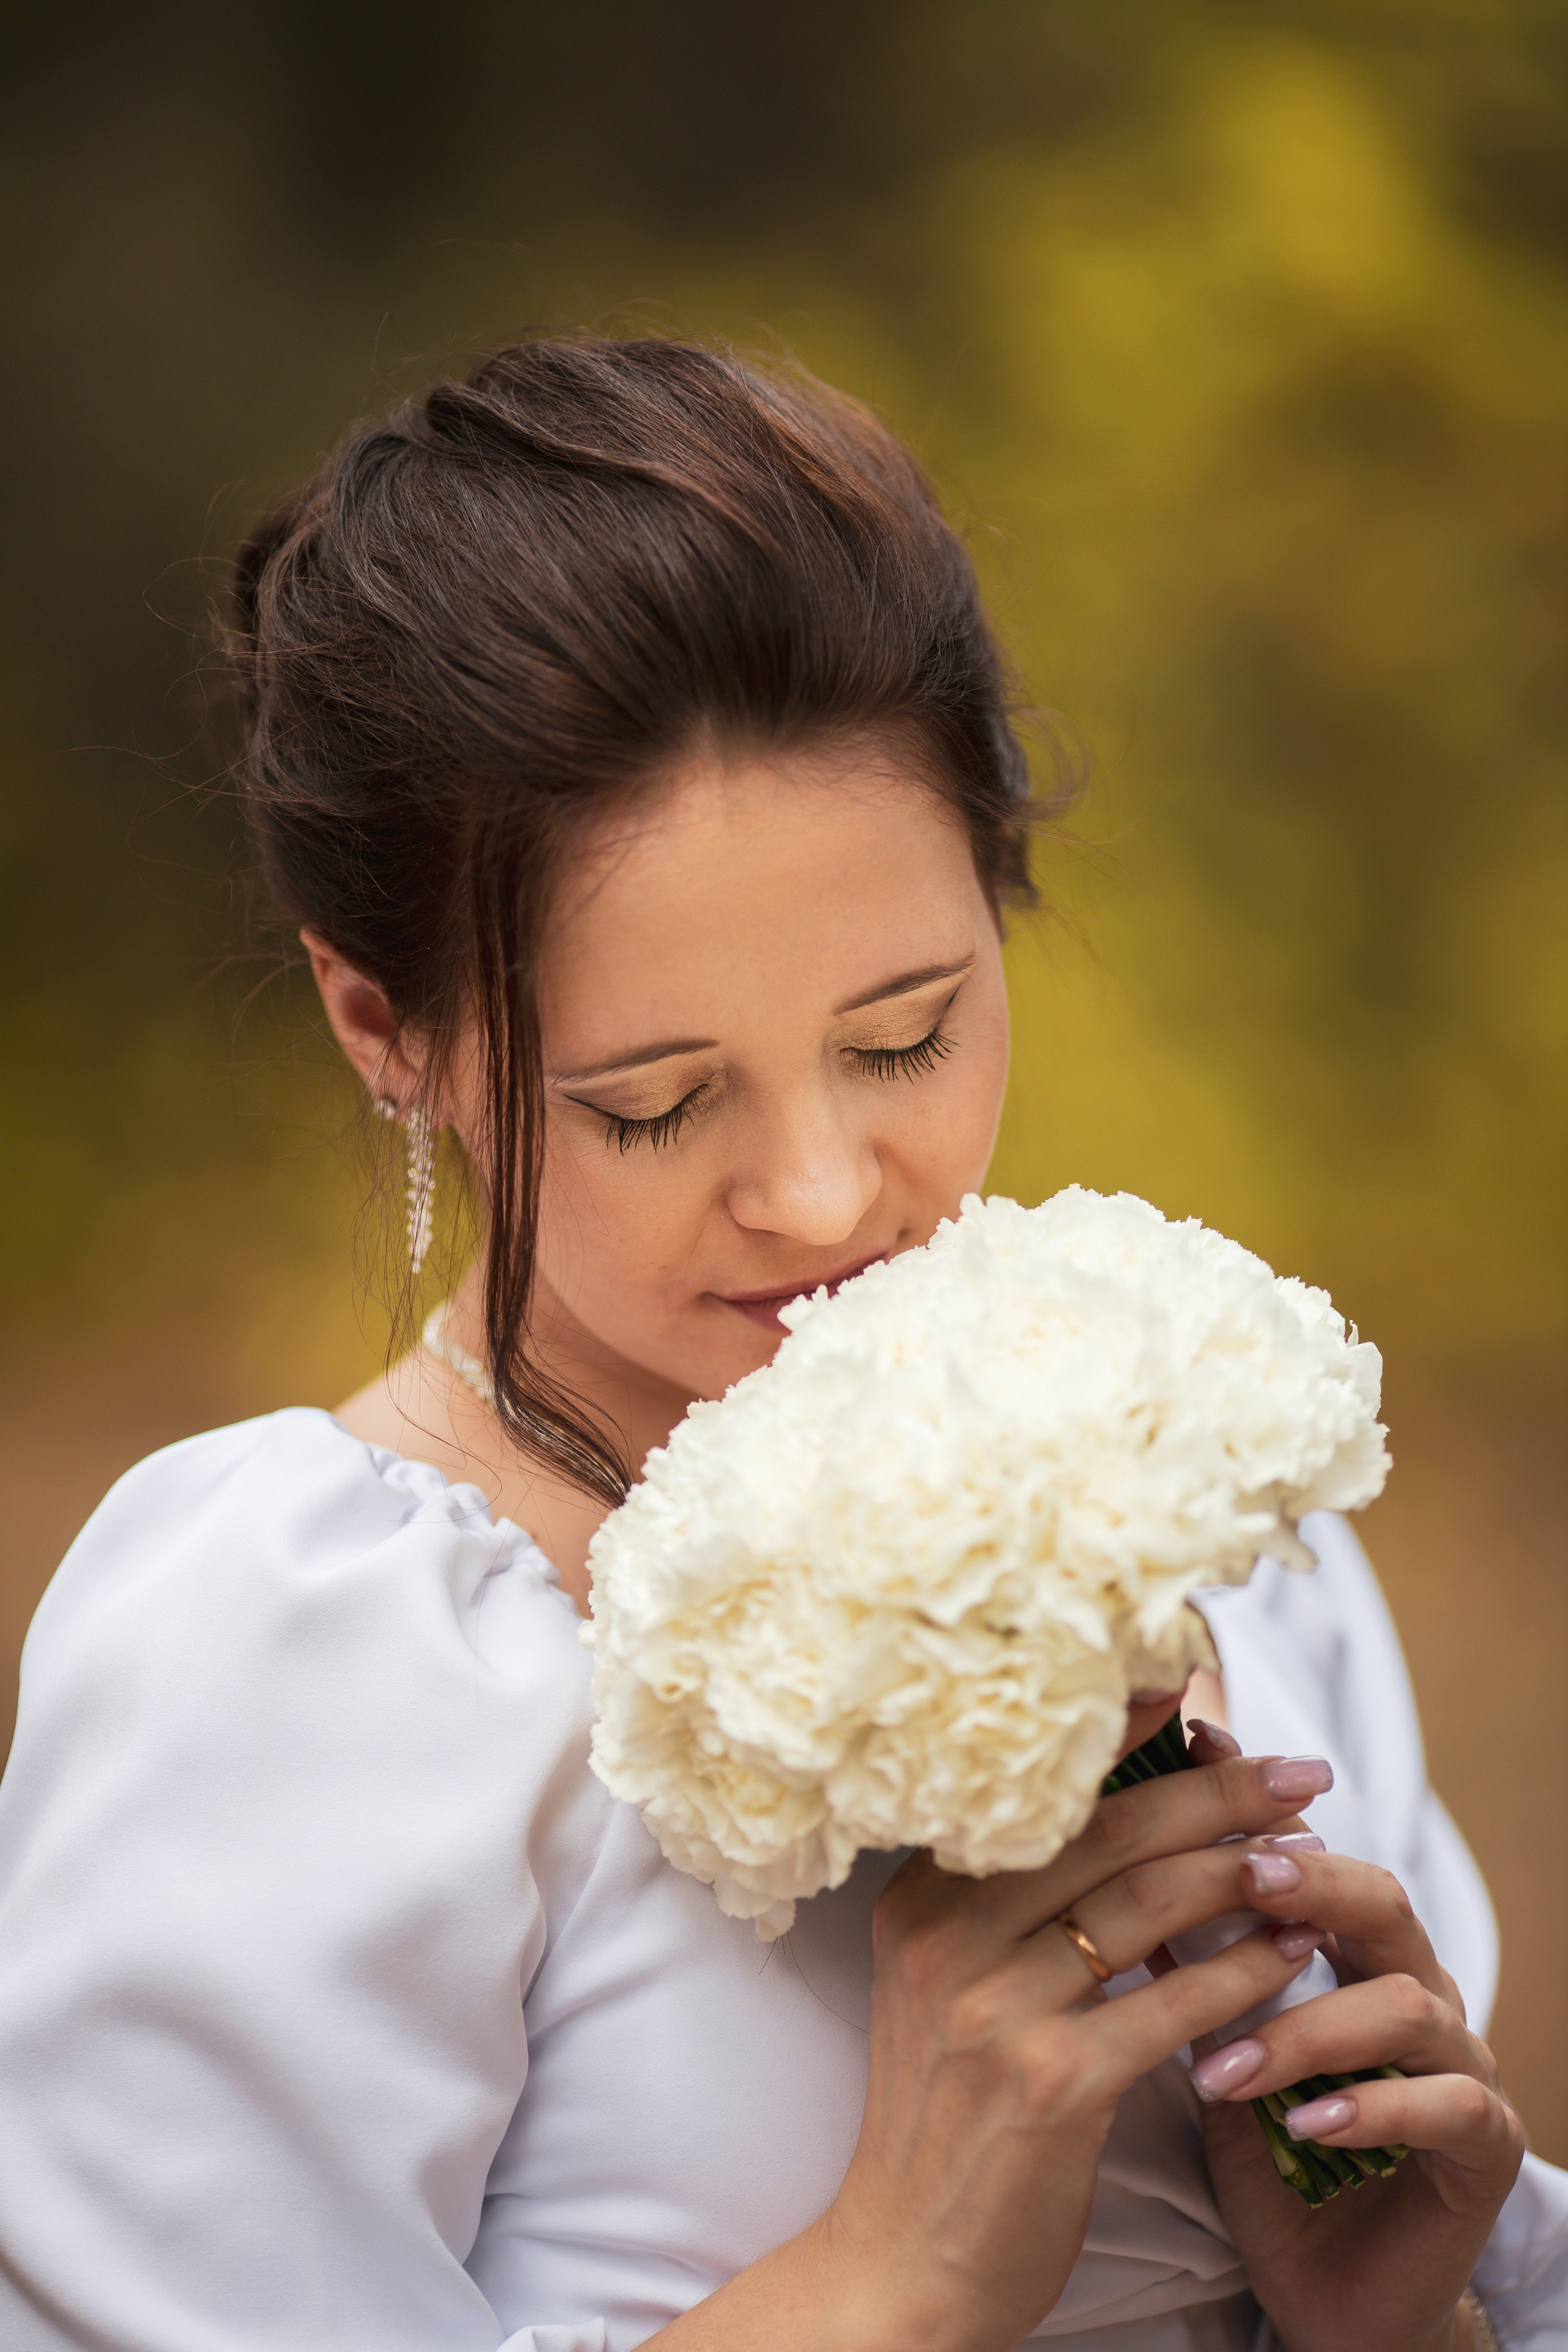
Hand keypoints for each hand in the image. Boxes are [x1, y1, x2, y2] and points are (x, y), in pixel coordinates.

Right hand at [812, 1750, 1343, 2351]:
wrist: (904, 2259)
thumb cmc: (947, 2115)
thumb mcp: (947, 1985)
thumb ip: (1011, 1904)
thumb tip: (1122, 1812)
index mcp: (921, 1898)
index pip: (1040, 1792)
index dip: (1131, 1739)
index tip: (1208, 1701)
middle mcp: (948, 1936)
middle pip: (1106, 1832)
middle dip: (1215, 1792)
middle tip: (1298, 1770)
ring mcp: (996, 2007)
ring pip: (1145, 1905)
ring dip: (1242, 1872)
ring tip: (1309, 1854)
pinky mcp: (1052, 2083)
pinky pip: (1170, 2006)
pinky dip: (1240, 1973)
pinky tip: (1288, 1955)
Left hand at [1183, 1733, 1524, 2351]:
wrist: (1331, 2292)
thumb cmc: (1266, 2154)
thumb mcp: (1211, 2043)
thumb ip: (1183, 1958)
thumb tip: (1095, 1859)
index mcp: (1352, 1953)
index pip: (1313, 1852)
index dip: (1258, 1804)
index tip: (1195, 1752)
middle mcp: (1417, 1990)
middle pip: (1381, 1900)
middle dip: (1311, 1881)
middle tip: (1243, 1877)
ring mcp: (1462, 2064)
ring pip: (1403, 2007)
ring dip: (1304, 2031)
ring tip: (1217, 2069)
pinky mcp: (1485, 2147)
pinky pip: (1445, 2107)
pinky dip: (1369, 2109)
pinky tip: (1305, 2124)